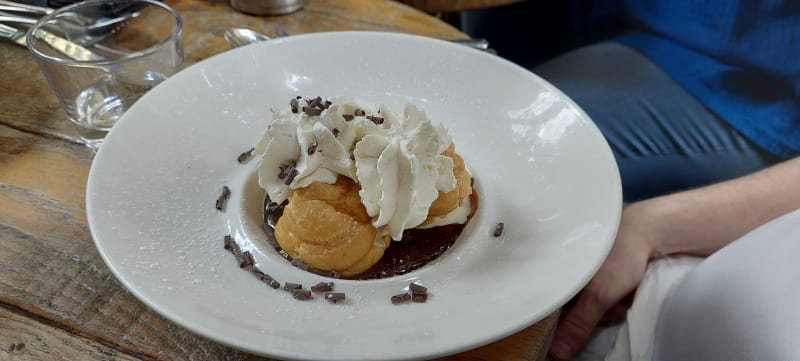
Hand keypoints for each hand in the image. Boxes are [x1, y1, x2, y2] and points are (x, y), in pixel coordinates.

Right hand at [548, 200, 665, 359]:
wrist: (649, 231)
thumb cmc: (617, 256)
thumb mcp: (599, 296)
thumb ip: (578, 325)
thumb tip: (556, 354)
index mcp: (556, 273)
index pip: (550, 307)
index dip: (564, 323)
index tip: (580, 326)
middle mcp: (566, 271)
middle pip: (573, 309)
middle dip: (595, 314)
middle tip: (611, 306)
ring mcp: (584, 270)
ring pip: (591, 304)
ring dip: (609, 307)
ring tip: (623, 296)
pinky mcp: (600, 270)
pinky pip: (603, 295)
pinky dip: (616, 297)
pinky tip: (627, 290)